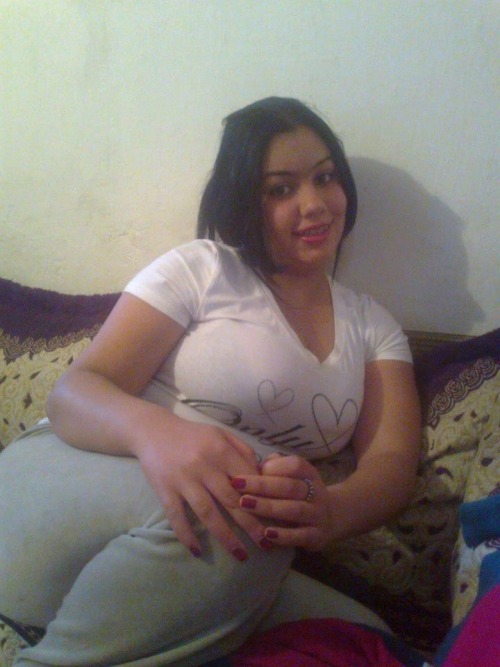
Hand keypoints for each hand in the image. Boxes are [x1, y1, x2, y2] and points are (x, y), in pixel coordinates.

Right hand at [133, 407, 271, 560]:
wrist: (154, 431)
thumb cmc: (193, 435)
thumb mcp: (221, 434)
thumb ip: (243, 451)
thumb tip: (263, 475)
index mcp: (220, 450)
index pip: (248, 480)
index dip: (262, 500)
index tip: (274, 518)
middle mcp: (204, 466)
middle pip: (232, 501)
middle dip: (251, 525)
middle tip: (266, 546)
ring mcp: (183, 480)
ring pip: (208, 513)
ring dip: (226, 537)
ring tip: (240, 555)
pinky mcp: (165, 490)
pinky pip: (177, 517)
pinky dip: (186, 535)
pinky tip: (197, 552)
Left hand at [231, 454, 333, 550]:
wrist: (330, 518)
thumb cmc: (298, 493)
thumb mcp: (292, 476)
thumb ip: (274, 468)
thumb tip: (253, 464)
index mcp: (309, 474)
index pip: (295, 466)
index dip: (273, 466)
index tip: (248, 468)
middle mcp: (317, 492)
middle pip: (290, 487)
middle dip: (262, 486)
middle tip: (236, 485)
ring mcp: (318, 514)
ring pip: (294, 510)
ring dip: (268, 508)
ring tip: (244, 505)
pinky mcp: (317, 536)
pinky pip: (301, 536)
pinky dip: (284, 535)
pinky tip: (266, 534)